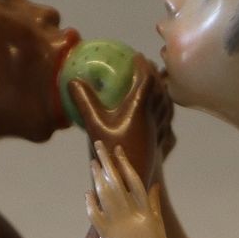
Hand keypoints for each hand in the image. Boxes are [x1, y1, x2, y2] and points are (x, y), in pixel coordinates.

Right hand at [69, 57, 173, 189]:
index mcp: (140, 108)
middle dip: (154, 73)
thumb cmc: (110, 154)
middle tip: (145, 65)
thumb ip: (84, 102)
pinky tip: (157, 111)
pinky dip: (163, 107)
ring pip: (166, 103)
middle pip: (160, 87)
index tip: (135, 56)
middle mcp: (153, 116)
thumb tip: (72, 81)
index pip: (146, 79)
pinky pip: (166, 119)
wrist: (128, 182)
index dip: (141, 65)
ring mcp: (158, 129)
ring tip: (154, 83)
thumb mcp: (93, 126)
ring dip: (161, 89)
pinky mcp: (159, 141)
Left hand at [86, 141, 171, 237]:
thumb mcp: (159, 227)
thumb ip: (154, 205)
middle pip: (117, 181)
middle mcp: (134, 215)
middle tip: (98, 145)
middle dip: (107, 162)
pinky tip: (88, 192)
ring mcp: (120, 226)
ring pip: (106, 194)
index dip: (125, 163)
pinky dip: (91, 202)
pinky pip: (96, 215)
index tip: (117, 149)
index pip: (134, 180)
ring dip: (97, 177)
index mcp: (148, 211)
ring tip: (92, 163)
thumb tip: (154, 186)